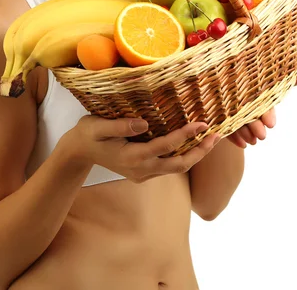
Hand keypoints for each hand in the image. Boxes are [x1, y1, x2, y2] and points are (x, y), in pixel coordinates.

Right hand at [68, 115, 220, 183]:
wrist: (79, 152)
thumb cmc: (88, 134)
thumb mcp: (98, 126)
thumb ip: (120, 126)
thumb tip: (144, 123)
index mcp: (132, 156)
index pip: (165, 146)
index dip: (185, 135)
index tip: (200, 123)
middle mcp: (141, 169)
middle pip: (179, 165)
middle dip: (200, 152)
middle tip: (216, 136)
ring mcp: (143, 173)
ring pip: (176, 168)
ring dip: (195, 154)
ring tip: (210, 139)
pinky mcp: (144, 172)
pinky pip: (169, 166)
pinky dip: (184, 155)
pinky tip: (192, 143)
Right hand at [227, 71, 296, 147]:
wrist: (228, 81)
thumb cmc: (254, 82)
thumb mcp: (270, 82)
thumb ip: (286, 80)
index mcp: (248, 81)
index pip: (257, 96)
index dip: (265, 111)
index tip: (271, 124)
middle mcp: (234, 89)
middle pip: (243, 107)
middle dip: (253, 124)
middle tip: (262, 136)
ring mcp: (223, 101)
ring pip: (231, 116)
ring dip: (243, 132)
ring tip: (253, 141)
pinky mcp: (215, 110)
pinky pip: (221, 122)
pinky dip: (232, 135)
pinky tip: (242, 144)